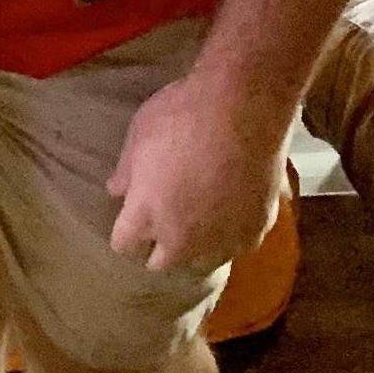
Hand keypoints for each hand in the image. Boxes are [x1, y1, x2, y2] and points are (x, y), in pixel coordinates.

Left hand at [107, 63, 288, 280]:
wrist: (243, 108)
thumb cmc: (181, 115)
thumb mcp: (138, 135)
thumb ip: (126, 171)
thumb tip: (118, 191)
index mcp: (145, 216)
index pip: (124, 246)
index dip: (126, 233)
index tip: (132, 218)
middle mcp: (182, 240)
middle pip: (162, 264)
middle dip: (159, 248)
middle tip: (165, 220)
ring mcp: (222, 240)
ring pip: (203, 261)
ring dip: (197, 246)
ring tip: (201, 219)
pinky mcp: (255, 232)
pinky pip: (238, 244)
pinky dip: (232, 232)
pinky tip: (233, 210)